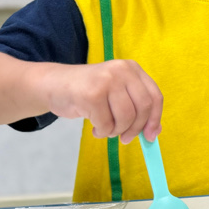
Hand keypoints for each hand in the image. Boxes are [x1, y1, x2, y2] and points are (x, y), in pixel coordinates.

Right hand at [40, 60, 162, 143]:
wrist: (54, 84)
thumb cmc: (88, 92)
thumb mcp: (116, 93)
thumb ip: (136, 107)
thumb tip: (155, 131)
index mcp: (132, 69)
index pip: (155, 96)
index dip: (155, 119)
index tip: (150, 136)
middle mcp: (122, 70)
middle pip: (143, 107)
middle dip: (136, 128)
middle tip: (125, 139)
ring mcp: (106, 80)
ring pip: (125, 117)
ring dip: (116, 131)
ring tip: (105, 128)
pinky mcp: (91, 94)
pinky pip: (106, 124)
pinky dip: (102, 132)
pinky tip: (94, 127)